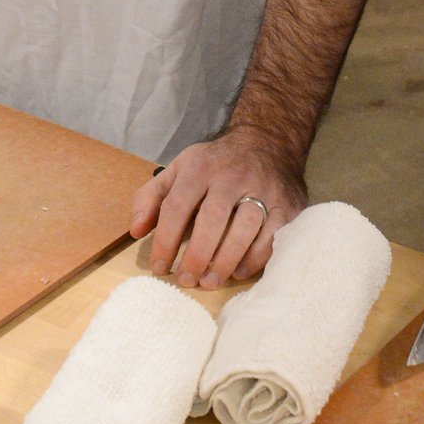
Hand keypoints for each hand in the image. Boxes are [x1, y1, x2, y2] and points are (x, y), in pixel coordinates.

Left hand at [130, 126, 308, 288]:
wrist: (267, 141)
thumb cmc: (215, 164)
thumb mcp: (178, 169)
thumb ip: (151, 196)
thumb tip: (136, 231)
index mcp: (200, 167)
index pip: (177, 206)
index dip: (165, 241)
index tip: (158, 267)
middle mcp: (232, 176)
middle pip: (212, 219)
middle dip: (197, 255)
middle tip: (186, 280)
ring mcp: (262, 189)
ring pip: (244, 228)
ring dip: (225, 261)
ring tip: (210, 282)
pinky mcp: (287, 204)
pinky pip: (272, 236)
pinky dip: (254, 258)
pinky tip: (239, 271)